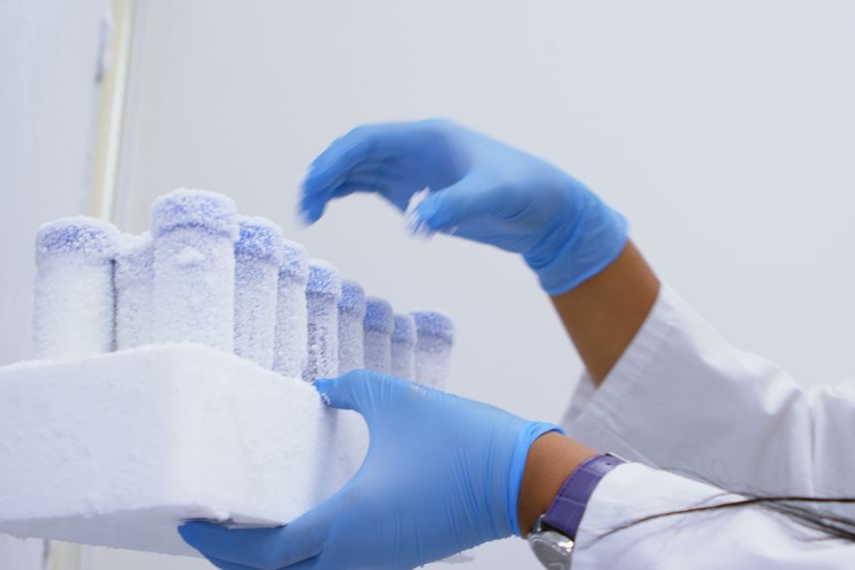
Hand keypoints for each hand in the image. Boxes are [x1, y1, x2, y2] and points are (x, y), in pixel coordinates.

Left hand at [178, 370, 559, 569]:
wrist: (523, 477)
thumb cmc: (463, 442)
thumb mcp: (395, 400)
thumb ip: (346, 387)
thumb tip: (320, 386)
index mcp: (349, 522)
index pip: (267, 552)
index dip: (222, 543)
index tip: (193, 523)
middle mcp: (359, 554)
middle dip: (239, 562)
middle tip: (212, 532)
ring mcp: (381, 562)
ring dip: (275, 562)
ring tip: (250, 529)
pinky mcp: (399, 557)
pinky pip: (339, 566)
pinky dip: (309, 555)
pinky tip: (303, 524)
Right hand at [300, 119, 627, 294]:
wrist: (548, 210)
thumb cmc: (527, 192)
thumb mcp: (494, 197)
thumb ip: (454, 206)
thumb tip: (415, 223)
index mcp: (429, 138)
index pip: (368, 140)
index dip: (337, 160)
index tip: (316, 186)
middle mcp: (416, 148)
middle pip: (356, 153)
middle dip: (326, 174)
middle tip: (306, 208)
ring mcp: (415, 168)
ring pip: (358, 168)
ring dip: (331, 185)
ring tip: (309, 212)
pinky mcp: (418, 190)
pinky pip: (371, 184)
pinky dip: (346, 193)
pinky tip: (328, 208)